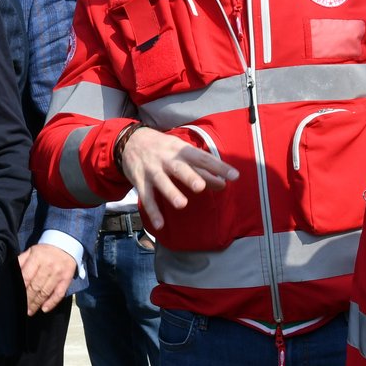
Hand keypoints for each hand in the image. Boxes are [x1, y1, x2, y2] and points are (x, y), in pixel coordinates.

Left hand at [20, 244, 76, 314]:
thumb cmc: (45, 250)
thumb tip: (13, 273)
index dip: (21, 289)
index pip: (27, 276)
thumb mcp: (31, 251)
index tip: (16, 298)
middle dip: (28, 299)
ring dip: (37, 303)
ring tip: (30, 311)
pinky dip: (52, 302)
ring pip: (46, 291)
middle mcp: (48, 267)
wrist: (66, 243)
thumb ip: (21, 261)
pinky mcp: (66, 279)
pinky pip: (59, 293)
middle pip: (36, 286)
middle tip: (22, 309)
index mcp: (37, 258)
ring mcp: (58, 274)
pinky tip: (44, 309)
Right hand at [119, 126, 236, 229]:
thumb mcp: (182, 152)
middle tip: (201, 187)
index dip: (218, 166)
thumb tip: (223, 184)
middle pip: (179, 168)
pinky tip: (160, 224)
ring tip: (182, 204)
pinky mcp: (140, 181)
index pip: (203, 158)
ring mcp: (152, 170)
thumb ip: (202, 169)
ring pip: (161, 182)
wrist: (131, 141)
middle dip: (190, 176)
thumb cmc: (165, 149)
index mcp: (181, 150)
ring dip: (171, 193)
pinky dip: (152, 211)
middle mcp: (167, 159)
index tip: (234, 176)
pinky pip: (146, 198)